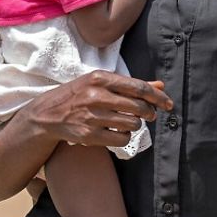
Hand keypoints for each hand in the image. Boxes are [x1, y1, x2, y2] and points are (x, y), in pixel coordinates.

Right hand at [24, 71, 171, 147]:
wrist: (48, 114)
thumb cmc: (78, 94)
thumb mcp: (100, 82)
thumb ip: (130, 84)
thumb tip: (160, 85)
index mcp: (100, 78)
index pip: (138, 87)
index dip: (158, 97)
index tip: (168, 104)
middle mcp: (96, 95)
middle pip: (138, 107)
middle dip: (149, 112)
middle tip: (149, 114)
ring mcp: (92, 116)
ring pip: (132, 124)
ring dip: (136, 124)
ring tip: (129, 121)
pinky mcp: (89, 135)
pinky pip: (121, 139)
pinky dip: (125, 137)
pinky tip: (119, 132)